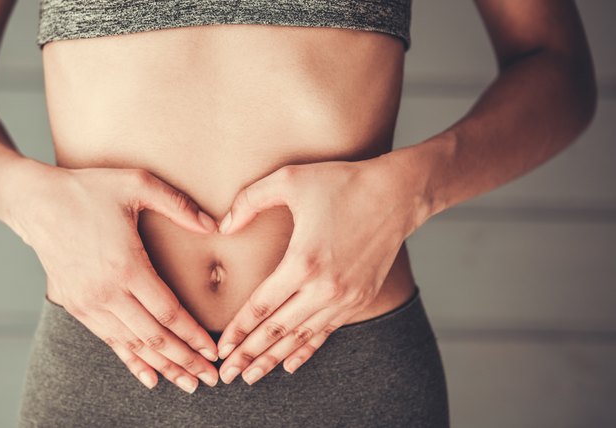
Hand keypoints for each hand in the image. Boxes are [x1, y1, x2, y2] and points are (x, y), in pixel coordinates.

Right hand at [4, 162, 220, 392]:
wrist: (35, 202)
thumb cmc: (88, 189)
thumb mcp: (136, 183)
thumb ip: (178, 204)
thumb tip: (214, 226)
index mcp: (126, 265)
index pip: (168, 312)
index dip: (193, 335)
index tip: (213, 350)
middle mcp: (106, 292)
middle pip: (154, 337)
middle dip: (185, 360)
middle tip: (210, 378)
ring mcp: (89, 302)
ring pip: (133, 345)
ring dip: (163, 366)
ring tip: (188, 382)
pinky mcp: (76, 306)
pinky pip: (109, 341)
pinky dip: (131, 361)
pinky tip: (150, 378)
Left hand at [214, 153, 430, 384]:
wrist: (397, 194)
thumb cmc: (341, 182)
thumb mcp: (289, 179)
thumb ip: (249, 200)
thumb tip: (222, 226)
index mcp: (303, 261)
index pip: (262, 306)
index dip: (239, 330)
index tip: (220, 348)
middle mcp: (325, 287)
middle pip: (278, 330)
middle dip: (249, 355)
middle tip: (225, 376)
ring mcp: (345, 297)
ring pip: (301, 337)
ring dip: (274, 359)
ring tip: (250, 377)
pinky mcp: (359, 299)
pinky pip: (327, 331)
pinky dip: (307, 350)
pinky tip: (289, 366)